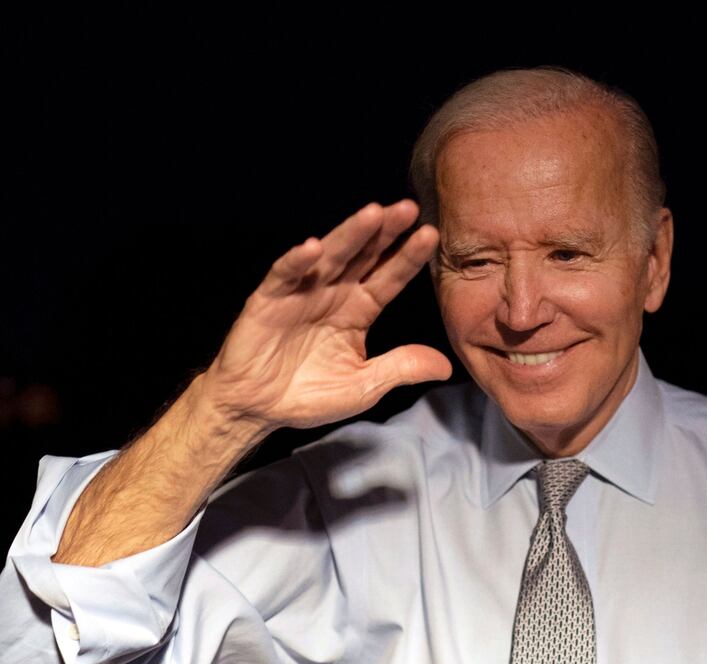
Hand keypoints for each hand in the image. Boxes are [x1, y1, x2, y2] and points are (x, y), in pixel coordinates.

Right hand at [198, 199, 451, 433]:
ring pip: (330, 257)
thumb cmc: (309, 395)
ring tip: (373, 214)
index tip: (431, 236)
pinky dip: (297, 262)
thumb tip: (446, 366)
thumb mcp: (364, 386)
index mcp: (359, 310)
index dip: (408, 258)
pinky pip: (284, 276)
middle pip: (364, 256)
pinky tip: (314, 249)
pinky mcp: (268, 300)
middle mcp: (334, 293)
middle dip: (385, 232)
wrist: (257, 409)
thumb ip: (400, 369)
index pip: (389, 278)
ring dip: (350, 234)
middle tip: (408, 208)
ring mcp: (301, 293)